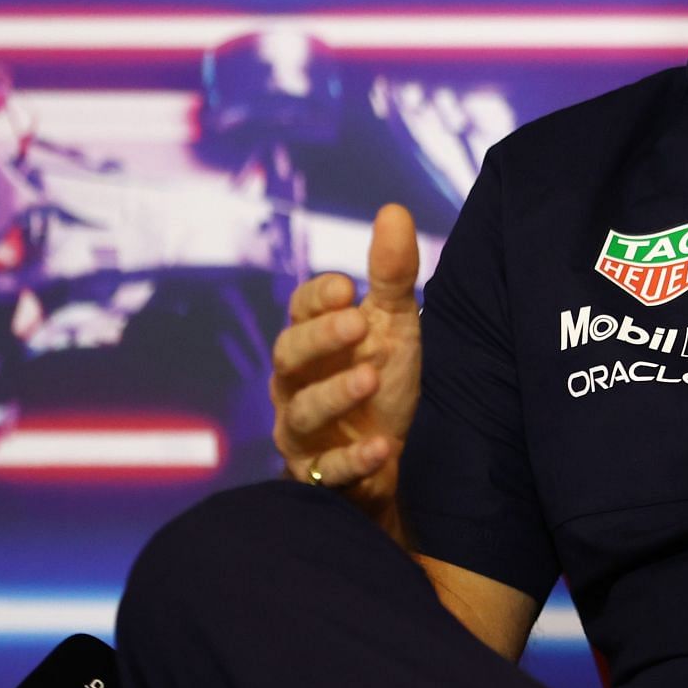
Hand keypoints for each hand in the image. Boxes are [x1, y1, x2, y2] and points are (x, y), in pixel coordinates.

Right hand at [269, 204, 422, 518]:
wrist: (399, 455)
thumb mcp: (396, 324)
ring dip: (335, 394)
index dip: (316, 297)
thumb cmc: (387, 378)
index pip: (299, 310)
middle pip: (288, 356)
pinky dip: (354, 461)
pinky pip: (327, 472)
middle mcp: (297, 384)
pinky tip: (382, 447)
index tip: (345, 286)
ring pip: (300, 413)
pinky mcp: (320, 477)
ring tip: (371, 378)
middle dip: (320, 339)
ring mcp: (304, 432)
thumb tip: (392, 210)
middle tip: (357, 323)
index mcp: (314, 340)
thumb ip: (391, 274)